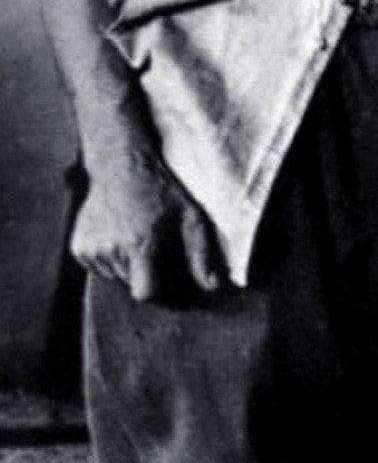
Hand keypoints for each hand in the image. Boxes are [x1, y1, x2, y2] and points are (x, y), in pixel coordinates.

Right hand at [72, 147, 226, 302]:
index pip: (145, 294)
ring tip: (140, 242)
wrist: (120, 168)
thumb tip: (214, 288)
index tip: (171, 283)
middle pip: (133, 286)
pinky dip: (112, 262)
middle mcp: (110, 250)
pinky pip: (99, 270)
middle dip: (149, 276)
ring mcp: (90, 250)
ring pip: (115, 280)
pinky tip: (122, 240)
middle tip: (159, 252)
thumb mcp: (191, 218)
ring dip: (130, 269)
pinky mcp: (78, 248)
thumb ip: (202, 255)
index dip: (161, 293)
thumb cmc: (161, 192)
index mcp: (138, 245)